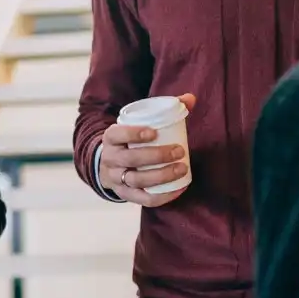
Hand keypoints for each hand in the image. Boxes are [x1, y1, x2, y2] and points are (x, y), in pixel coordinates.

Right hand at [98, 93, 196, 208]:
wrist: (108, 164)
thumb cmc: (130, 141)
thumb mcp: (137, 124)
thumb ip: (164, 110)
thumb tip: (190, 98)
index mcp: (110, 138)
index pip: (117, 134)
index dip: (133, 133)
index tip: (154, 132)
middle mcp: (110, 159)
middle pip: (131, 159)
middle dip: (157, 156)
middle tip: (179, 151)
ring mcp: (116, 179)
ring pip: (137, 180)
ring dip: (161, 175)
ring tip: (182, 168)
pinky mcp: (125, 195)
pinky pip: (143, 199)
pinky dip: (162, 196)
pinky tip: (179, 189)